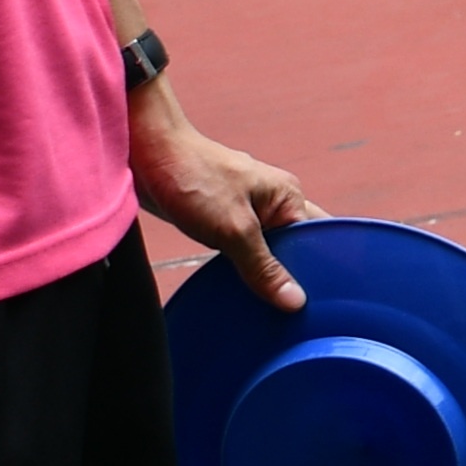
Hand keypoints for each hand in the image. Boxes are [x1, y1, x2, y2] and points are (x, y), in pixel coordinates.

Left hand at [132, 82, 312, 310]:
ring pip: (267, 252)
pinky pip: (243, 251)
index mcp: (288, 197)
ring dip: (263, 274)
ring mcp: (247, 211)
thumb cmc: (193, 178)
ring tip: (266, 308)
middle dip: (291, 276)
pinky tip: (240, 290)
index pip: (318, 240)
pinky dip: (243, 269)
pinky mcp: (223, 220)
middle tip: (290, 313)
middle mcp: (274, 203)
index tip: (316, 305)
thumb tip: (295, 301)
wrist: (146, 153)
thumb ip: (263, 267)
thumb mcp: (234, 229)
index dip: (318, 271)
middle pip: (295, 249)